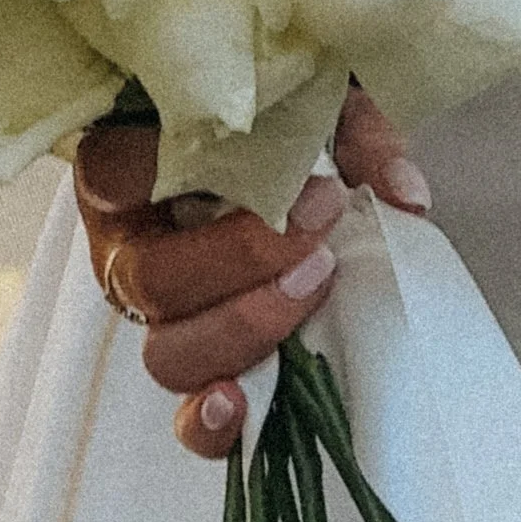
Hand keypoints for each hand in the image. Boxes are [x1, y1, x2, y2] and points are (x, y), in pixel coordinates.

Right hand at [73, 88, 432, 458]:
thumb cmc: (277, 118)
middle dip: (241, 260)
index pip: (115, 173)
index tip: (295, 175)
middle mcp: (127, 248)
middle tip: (319, 233)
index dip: (192, 177)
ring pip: (167, 351)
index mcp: (129, 168)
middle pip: (151, 278)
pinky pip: (185, 417)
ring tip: (315, 285)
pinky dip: (210, 423)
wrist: (279, 152)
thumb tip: (405, 199)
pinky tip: (244, 403)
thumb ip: (356, 134)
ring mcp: (155, 319)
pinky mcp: (195, 370)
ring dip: (246, 326)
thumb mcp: (312, 99)